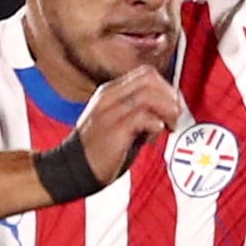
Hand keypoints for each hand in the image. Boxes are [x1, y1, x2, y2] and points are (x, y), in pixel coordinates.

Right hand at [75, 66, 186, 187]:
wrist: (72, 170)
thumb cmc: (98, 150)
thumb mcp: (117, 122)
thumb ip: (138, 112)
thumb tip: (167, 111)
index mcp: (109, 92)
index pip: (145, 74)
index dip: (166, 87)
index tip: (173, 106)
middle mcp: (109, 97)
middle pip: (148, 79)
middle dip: (169, 96)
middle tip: (174, 116)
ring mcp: (109, 112)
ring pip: (148, 95)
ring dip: (166, 110)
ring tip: (168, 126)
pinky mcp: (113, 129)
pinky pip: (142, 116)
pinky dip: (155, 124)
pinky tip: (156, 134)